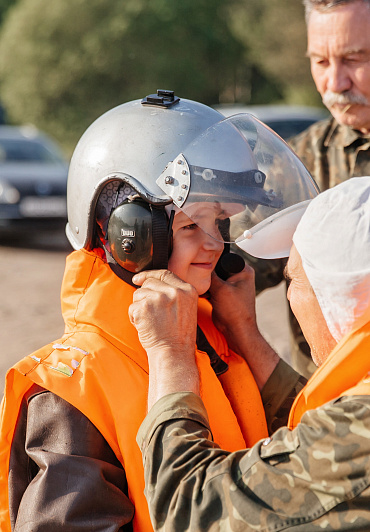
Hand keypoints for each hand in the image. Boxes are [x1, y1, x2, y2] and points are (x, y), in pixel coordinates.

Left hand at [129, 270, 199, 407]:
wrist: (173, 354)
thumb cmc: (178, 336)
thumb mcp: (186, 308)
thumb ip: (174, 293)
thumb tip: (149, 281)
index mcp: (188, 290)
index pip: (165, 273)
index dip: (149, 275)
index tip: (138, 279)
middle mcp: (174, 291)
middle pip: (149, 282)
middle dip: (144, 295)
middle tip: (151, 313)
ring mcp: (159, 298)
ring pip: (138, 293)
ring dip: (139, 307)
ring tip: (151, 321)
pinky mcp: (145, 307)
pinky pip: (132, 306)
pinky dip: (134, 317)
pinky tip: (145, 327)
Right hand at [209, 266, 278, 389]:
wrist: (236, 332)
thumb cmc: (234, 311)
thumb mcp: (220, 289)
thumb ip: (210, 275)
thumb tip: (198, 263)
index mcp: (243, 270)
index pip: (224, 256)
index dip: (211, 258)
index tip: (199, 261)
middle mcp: (238, 275)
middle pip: (217, 266)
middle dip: (207, 271)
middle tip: (196, 273)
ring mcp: (230, 285)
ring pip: (213, 277)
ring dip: (205, 281)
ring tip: (198, 283)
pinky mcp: (223, 294)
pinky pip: (212, 286)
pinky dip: (205, 288)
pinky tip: (200, 292)